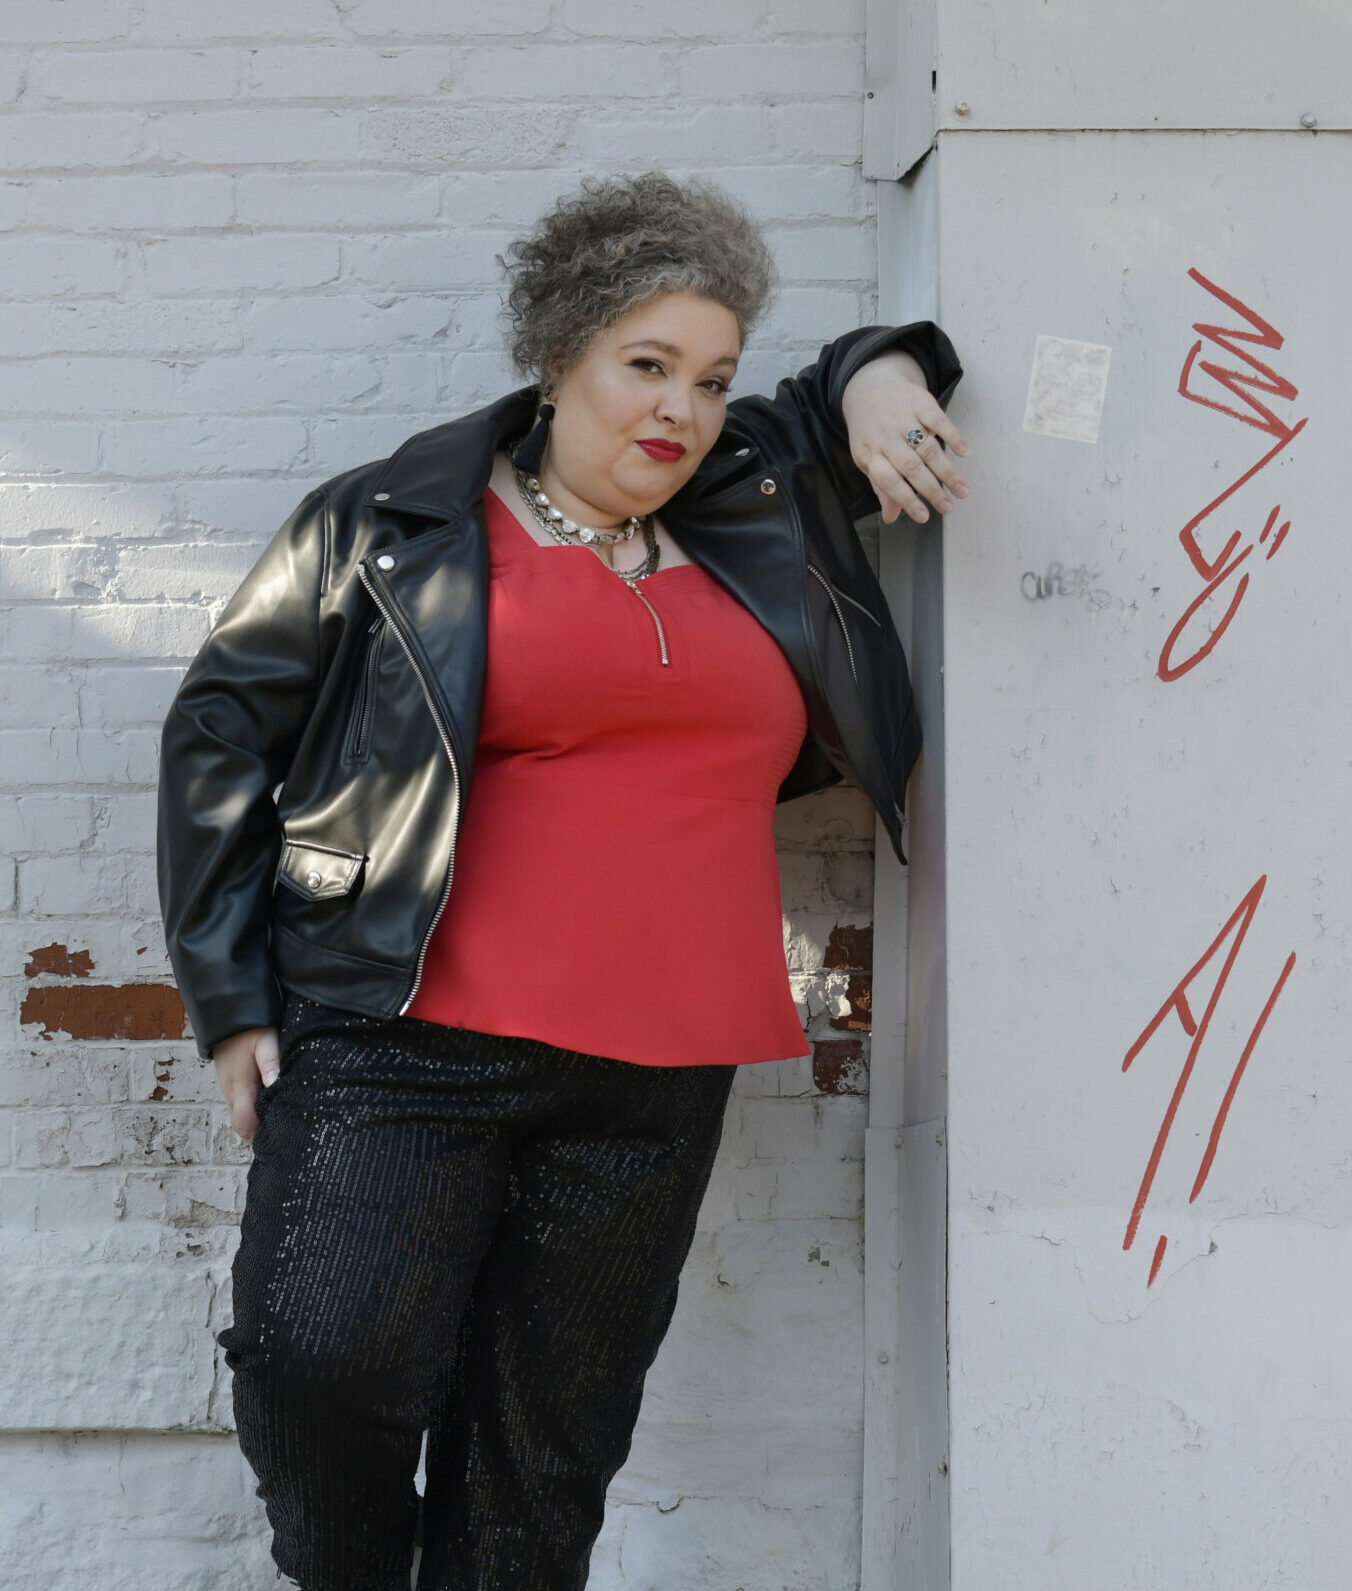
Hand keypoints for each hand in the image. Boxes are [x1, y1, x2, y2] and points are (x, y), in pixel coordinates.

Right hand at [213, 1025, 279, 1141]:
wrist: (227, 1015)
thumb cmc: (250, 1028)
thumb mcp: (265, 1041)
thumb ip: (270, 1063)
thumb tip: (274, 1083)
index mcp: (239, 1085)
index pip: (244, 1122)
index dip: (260, 1132)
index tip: (280, 1134)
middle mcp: (230, 1091)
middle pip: (241, 1124)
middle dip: (259, 1132)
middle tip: (283, 1132)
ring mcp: (227, 1088)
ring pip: (239, 1115)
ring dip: (255, 1121)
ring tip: (279, 1120)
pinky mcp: (229, 1083)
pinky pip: (238, 1105)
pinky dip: (251, 1111)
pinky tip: (268, 1105)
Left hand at [840, 351, 970, 523]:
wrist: (870, 387)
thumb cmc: (871, 432)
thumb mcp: (868, 459)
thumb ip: (881, 487)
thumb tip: (891, 517)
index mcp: (870, 454)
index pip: (888, 481)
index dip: (906, 500)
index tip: (924, 516)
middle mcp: (885, 437)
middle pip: (911, 468)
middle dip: (932, 490)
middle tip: (948, 507)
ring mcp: (903, 419)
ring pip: (927, 448)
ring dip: (947, 471)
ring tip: (961, 490)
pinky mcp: (920, 402)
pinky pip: (938, 420)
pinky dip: (952, 436)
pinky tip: (964, 452)